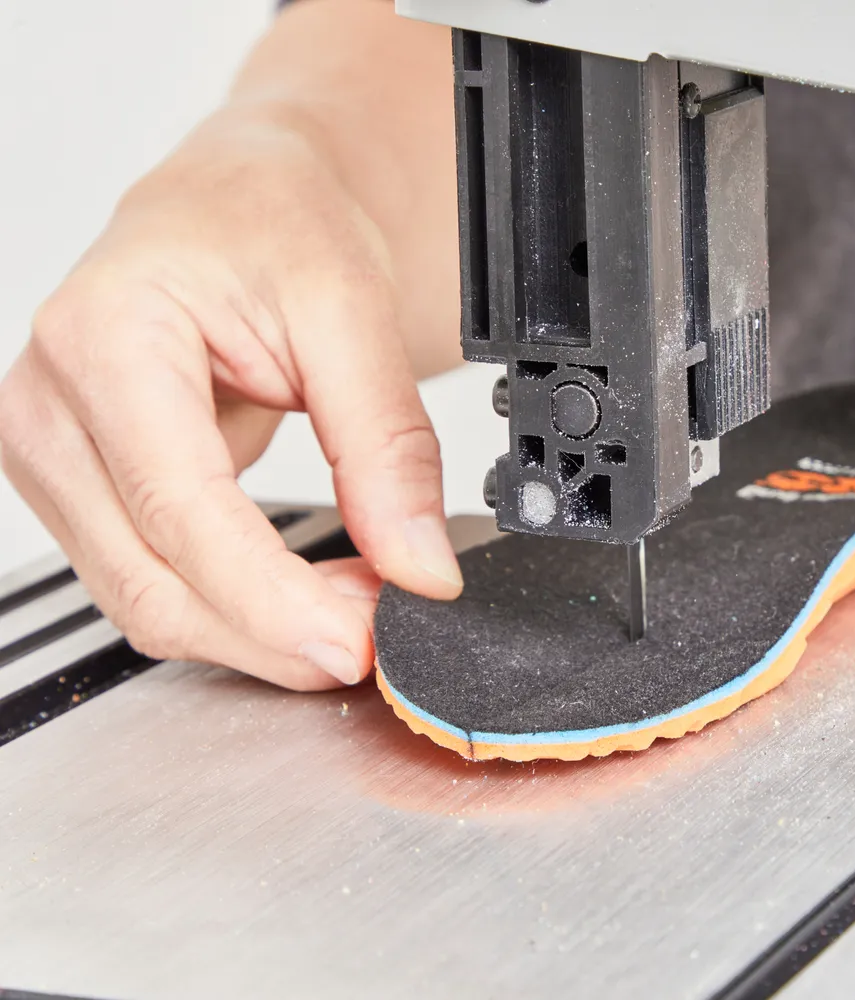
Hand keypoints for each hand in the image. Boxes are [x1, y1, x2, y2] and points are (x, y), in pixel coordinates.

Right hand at [0, 104, 460, 689]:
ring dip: (262, 630)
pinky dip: (242, 607)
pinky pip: (156, 585)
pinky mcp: (82, 491)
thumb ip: (388, 446)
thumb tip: (419, 568)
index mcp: (104, 338)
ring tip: (360, 600)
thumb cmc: (276, 227)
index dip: (274, 600)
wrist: (240, 206)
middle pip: (153, 585)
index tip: (361, 641)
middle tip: (383, 627)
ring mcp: (52, 455)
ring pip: (149, 604)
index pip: (180, 513)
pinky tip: (312, 589)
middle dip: (277, 631)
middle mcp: (49, 406)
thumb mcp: (354, 312)